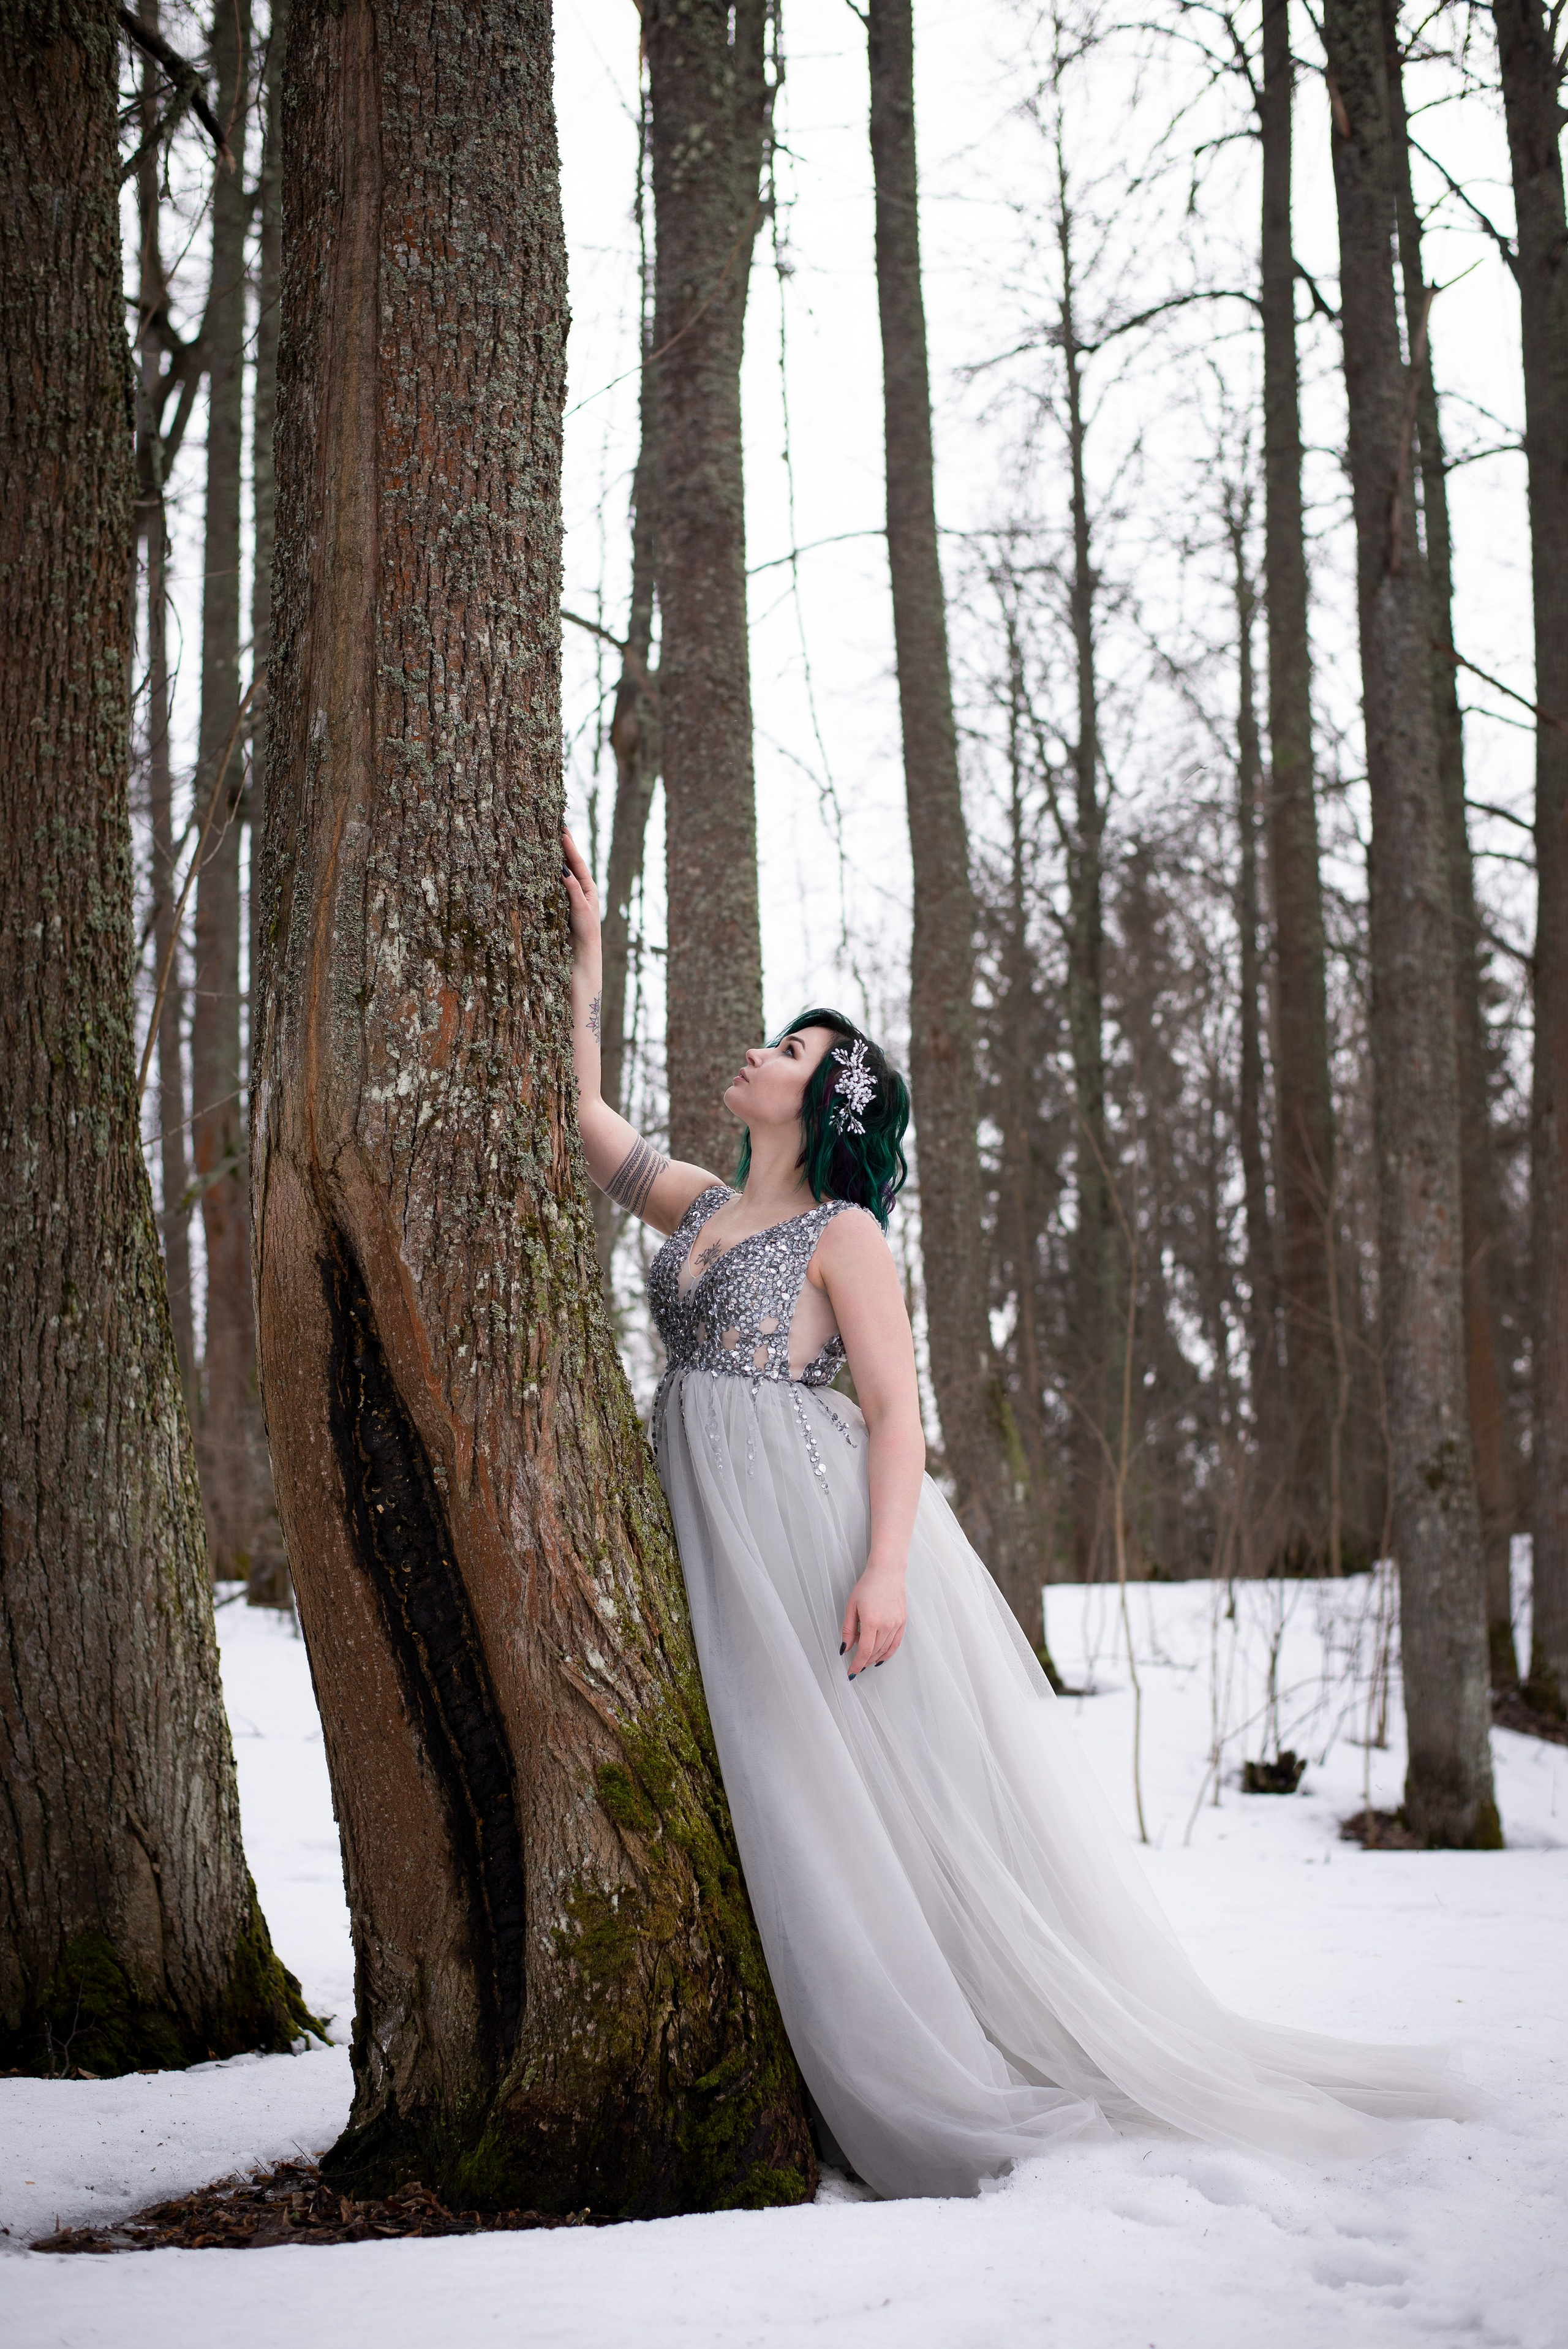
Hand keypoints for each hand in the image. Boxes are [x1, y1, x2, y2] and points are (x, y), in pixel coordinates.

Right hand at [562, 828, 600, 959]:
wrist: (581, 951)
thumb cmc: (585, 930)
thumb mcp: (581, 908)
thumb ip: (573, 889)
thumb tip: (563, 869)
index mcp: (588, 887)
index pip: (577, 863)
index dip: (570, 847)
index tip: (563, 831)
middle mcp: (580, 888)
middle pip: (571, 863)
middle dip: (564, 846)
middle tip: (558, 828)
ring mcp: (570, 895)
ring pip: (562, 872)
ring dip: (557, 857)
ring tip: (551, 840)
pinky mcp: (561, 902)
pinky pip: (555, 883)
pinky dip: (550, 872)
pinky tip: (544, 864)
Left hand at [840, 1560, 906, 1677]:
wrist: (887, 1572)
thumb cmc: (868, 1585)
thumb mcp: (851, 1606)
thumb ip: (848, 1629)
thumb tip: (845, 1648)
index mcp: (871, 1621)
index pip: (864, 1651)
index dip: (857, 1664)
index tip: (851, 1672)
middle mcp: (886, 1625)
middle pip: (874, 1652)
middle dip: (864, 1661)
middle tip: (855, 1664)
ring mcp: (896, 1624)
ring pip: (885, 1649)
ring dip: (874, 1658)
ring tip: (865, 1660)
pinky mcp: (903, 1622)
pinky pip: (896, 1644)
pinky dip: (888, 1653)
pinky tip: (881, 1658)